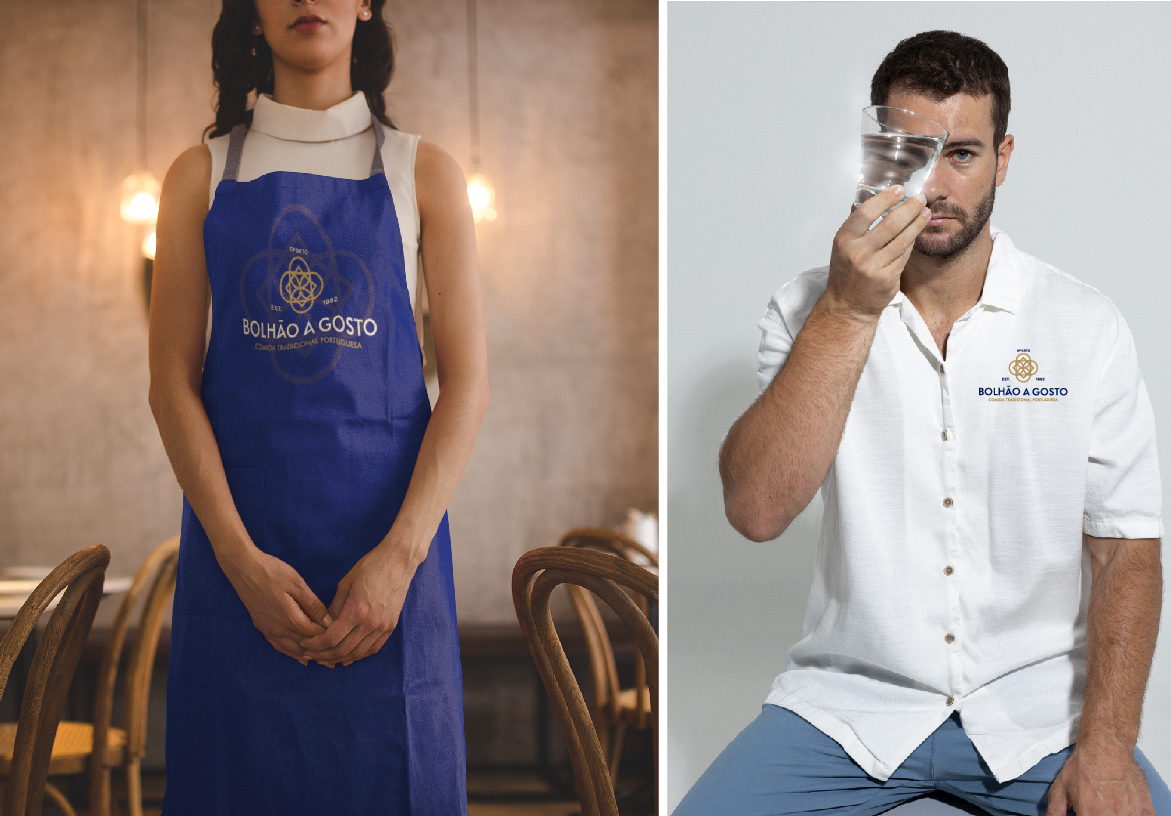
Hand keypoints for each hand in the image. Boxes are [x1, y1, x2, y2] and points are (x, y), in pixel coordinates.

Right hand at [220, 547, 331, 665]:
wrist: (244, 568)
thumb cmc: (273, 572)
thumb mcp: (297, 584)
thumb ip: (313, 605)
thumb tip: (328, 622)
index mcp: (289, 618)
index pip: (315, 634)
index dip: (329, 635)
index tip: (342, 637)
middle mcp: (278, 629)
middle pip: (304, 647)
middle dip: (321, 652)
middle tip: (337, 658)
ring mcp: (268, 630)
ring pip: (291, 650)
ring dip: (307, 656)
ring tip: (323, 661)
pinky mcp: (262, 627)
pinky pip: (279, 646)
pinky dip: (291, 653)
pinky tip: (300, 657)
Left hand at [300, 543, 414, 667]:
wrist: (398, 561)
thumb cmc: (369, 567)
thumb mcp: (345, 585)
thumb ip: (334, 608)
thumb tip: (323, 626)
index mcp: (357, 610)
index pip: (331, 638)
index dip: (315, 645)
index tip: (305, 644)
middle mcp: (371, 623)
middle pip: (343, 650)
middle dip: (323, 655)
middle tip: (311, 655)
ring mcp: (383, 626)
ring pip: (358, 653)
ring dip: (340, 658)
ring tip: (326, 657)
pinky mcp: (391, 626)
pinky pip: (373, 649)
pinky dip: (358, 655)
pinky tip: (347, 655)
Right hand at [825, 185, 930, 317]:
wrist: (848, 305)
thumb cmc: (846, 272)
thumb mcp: (842, 246)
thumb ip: (856, 224)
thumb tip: (871, 197)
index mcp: (844, 240)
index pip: (866, 212)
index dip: (885, 198)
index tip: (899, 190)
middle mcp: (858, 253)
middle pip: (890, 224)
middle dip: (909, 208)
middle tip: (920, 198)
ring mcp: (873, 267)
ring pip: (902, 239)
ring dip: (917, 223)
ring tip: (925, 213)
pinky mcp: (888, 278)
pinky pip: (905, 255)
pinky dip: (912, 241)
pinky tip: (916, 233)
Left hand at [1046, 741, 1155, 815]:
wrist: (1106, 746)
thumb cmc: (1085, 765)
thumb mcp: (1060, 788)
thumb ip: (1055, 811)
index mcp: (1091, 815)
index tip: (1084, 813)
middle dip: (1099, 814)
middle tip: (1097, 808)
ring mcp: (1132, 814)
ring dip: (1117, 814)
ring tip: (1110, 805)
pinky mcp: (1146, 810)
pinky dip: (1134, 815)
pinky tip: (1125, 809)